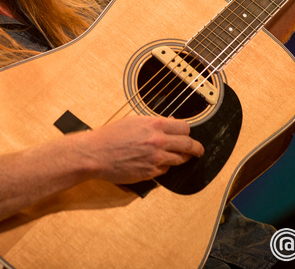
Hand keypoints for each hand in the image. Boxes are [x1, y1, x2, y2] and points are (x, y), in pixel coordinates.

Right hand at [81, 115, 203, 183]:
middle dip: (196, 148)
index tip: (189, 135)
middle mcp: (159, 141)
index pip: (184, 128)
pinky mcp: (150, 173)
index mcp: (154, 124)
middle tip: (198, 151)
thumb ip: (152, 122)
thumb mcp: (133, 121)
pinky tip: (157, 164)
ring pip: (180, 159)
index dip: (187, 132)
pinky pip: (166, 171)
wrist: (96, 154)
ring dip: (182, 158)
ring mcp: (156, 158)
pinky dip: (164, 168)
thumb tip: (169, 123)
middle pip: (189, 144)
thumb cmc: (110, 136)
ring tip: (182, 158)